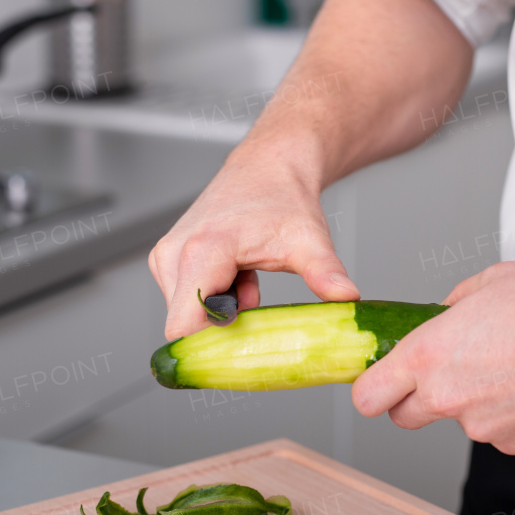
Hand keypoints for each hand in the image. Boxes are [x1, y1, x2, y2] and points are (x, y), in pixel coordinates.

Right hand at [149, 152, 359, 339]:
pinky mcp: (170, 259)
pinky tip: (241, 280)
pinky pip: (188, 300)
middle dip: (222, 330)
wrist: (269, 165)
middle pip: (186, 325)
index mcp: (200, 252)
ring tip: (250, 284)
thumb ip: (325, 272)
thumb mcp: (309, 240)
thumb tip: (347, 297)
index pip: (183, 327)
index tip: (244, 349)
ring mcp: (167, 257)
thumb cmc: (282, 197)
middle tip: (258, 308)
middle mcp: (173, 254)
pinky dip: (218, 300)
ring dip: (223, 313)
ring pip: (188, 314)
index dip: (211, 347)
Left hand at [351, 262, 514, 454]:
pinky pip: (504, 433)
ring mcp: (483, 428)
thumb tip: (443, 318)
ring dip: (479, 403)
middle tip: (447, 377)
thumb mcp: (491, 283)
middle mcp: (449, 397)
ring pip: (464, 421)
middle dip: (416, 401)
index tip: (378, 387)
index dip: (372, 391)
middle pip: (405, 417)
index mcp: (430, 355)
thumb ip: (453, 306)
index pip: (369, 395)